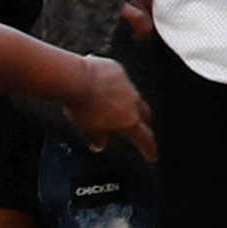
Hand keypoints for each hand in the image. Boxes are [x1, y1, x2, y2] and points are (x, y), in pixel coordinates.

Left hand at [53, 54, 157, 174]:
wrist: (75, 79)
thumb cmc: (81, 106)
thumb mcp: (88, 129)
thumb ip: (98, 138)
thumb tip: (99, 145)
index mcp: (129, 122)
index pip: (145, 139)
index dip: (149, 149)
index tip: (151, 156)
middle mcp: (133, 103)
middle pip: (145, 115)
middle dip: (142, 122)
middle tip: (136, 127)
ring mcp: (128, 85)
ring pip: (133, 96)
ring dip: (127, 102)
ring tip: (114, 104)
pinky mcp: (119, 71)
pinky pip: (120, 80)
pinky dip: (114, 86)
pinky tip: (102, 86)